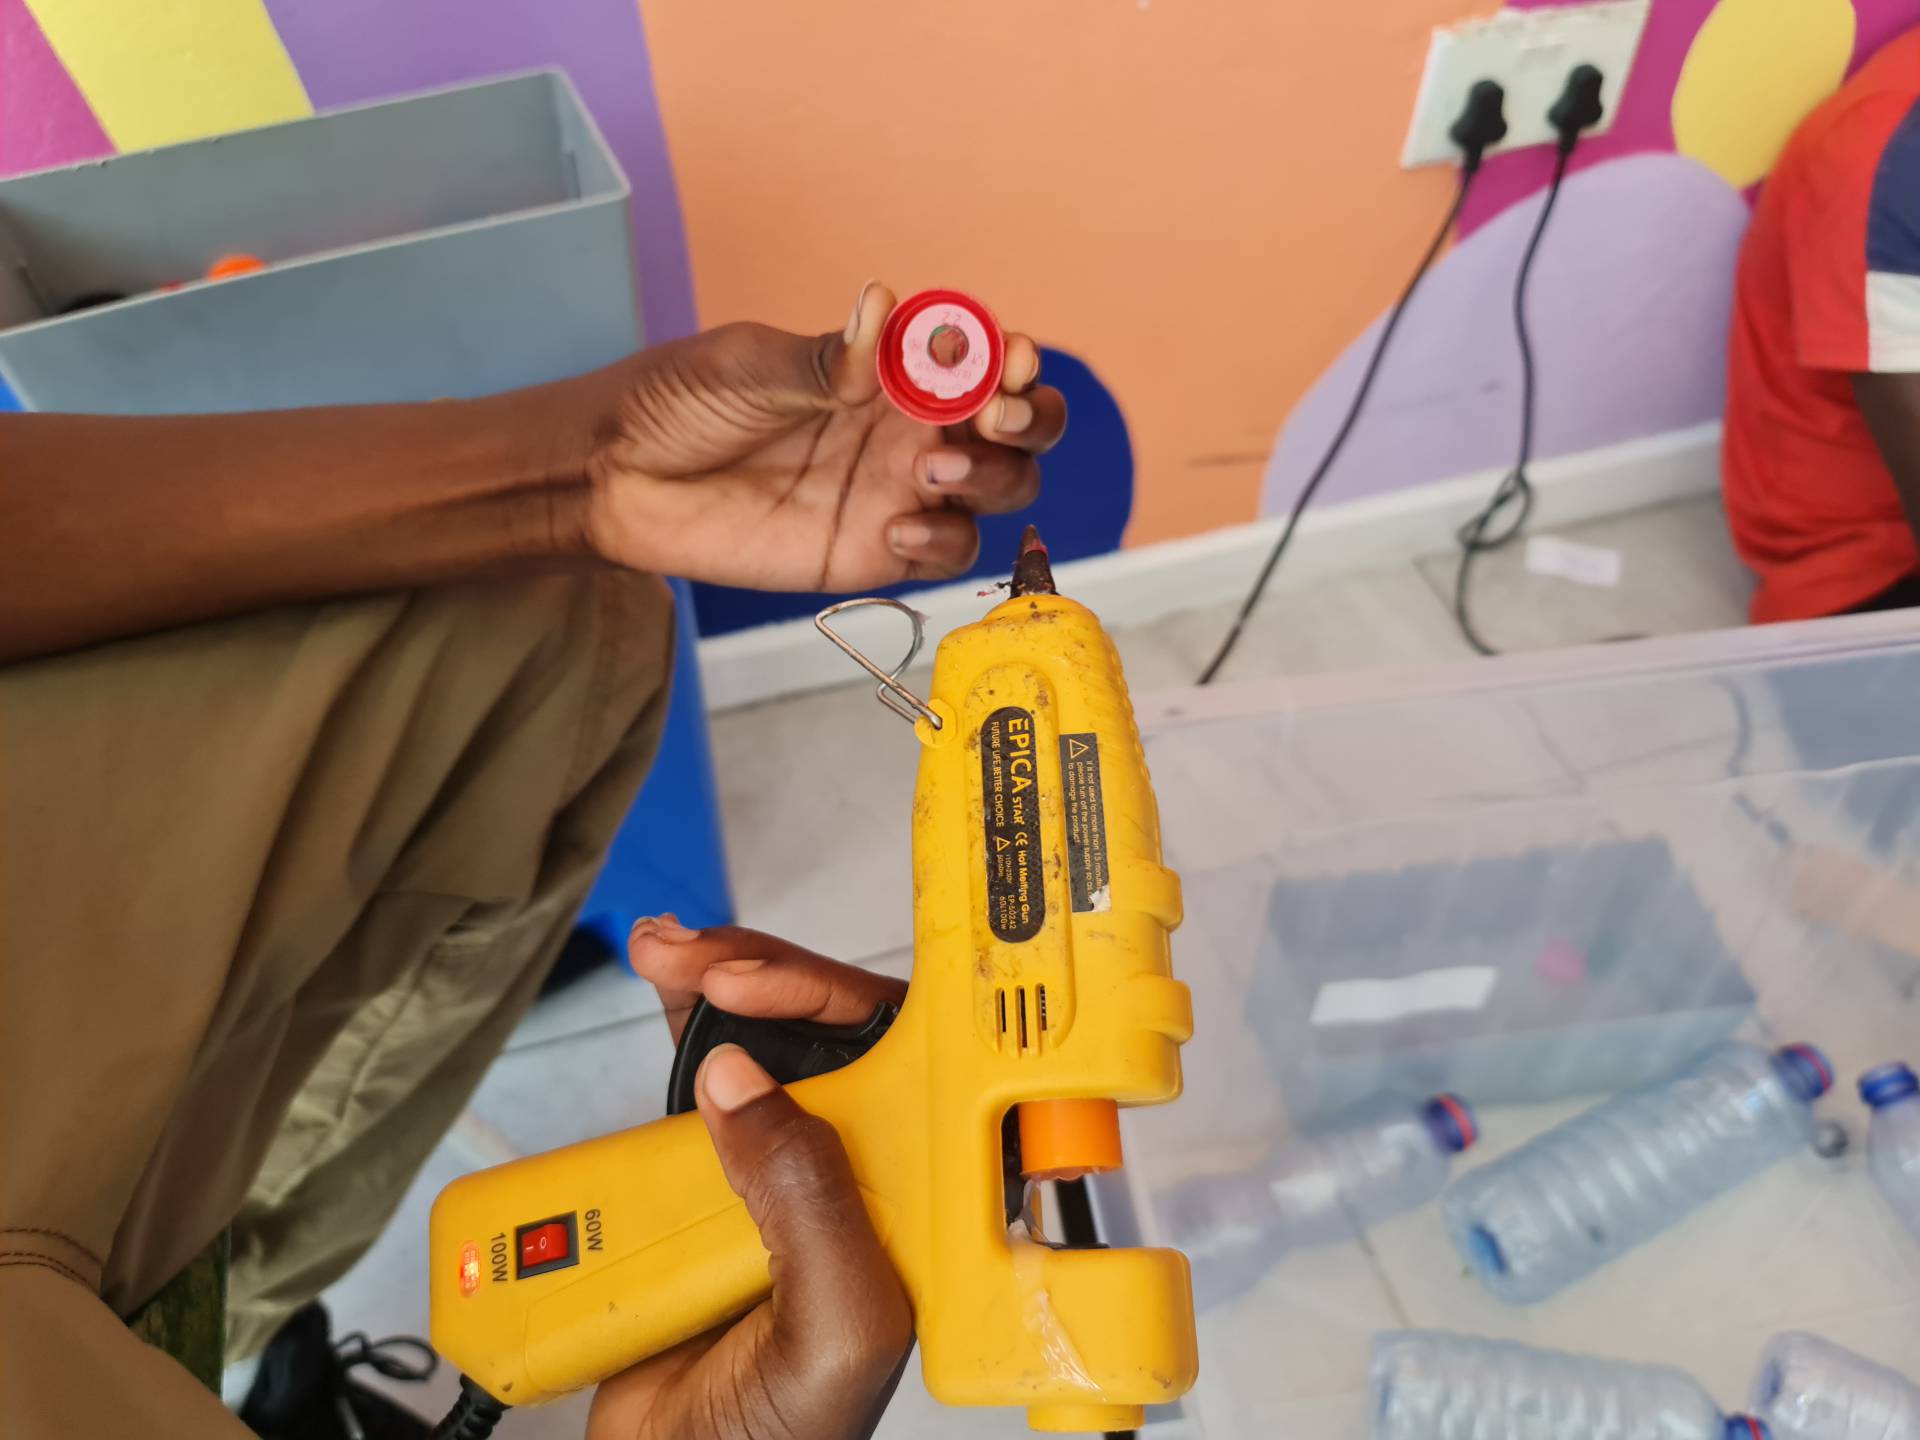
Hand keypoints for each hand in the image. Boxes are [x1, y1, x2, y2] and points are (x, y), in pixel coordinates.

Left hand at [579, 283, 1066, 590]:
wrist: (617, 480)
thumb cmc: (677, 401)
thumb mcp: (745, 365)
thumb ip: (821, 357)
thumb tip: (882, 307)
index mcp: (891, 368)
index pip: (984, 359)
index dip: (1015, 360)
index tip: (1009, 360)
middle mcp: (910, 428)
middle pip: (1018, 430)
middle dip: (1028, 421)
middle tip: (990, 418)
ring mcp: (900, 492)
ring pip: (999, 491)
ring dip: (992, 479)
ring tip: (931, 472)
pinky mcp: (875, 553)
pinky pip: (946, 553)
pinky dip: (943, 541)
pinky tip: (895, 529)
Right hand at [584, 921, 910, 1439]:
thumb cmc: (786, 1437)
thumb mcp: (834, 1325)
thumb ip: (809, 1203)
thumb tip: (744, 1083)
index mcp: (918, 1203)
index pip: (915, 1065)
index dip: (846, 1001)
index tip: (762, 984)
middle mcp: (861, 1175)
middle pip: (835, 1034)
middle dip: (767, 974)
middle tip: (698, 958)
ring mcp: (783, 1175)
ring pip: (766, 1046)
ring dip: (714, 984)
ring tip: (665, 954)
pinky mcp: (714, 1184)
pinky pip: (700, 1086)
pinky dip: (679, 1029)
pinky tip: (661, 990)